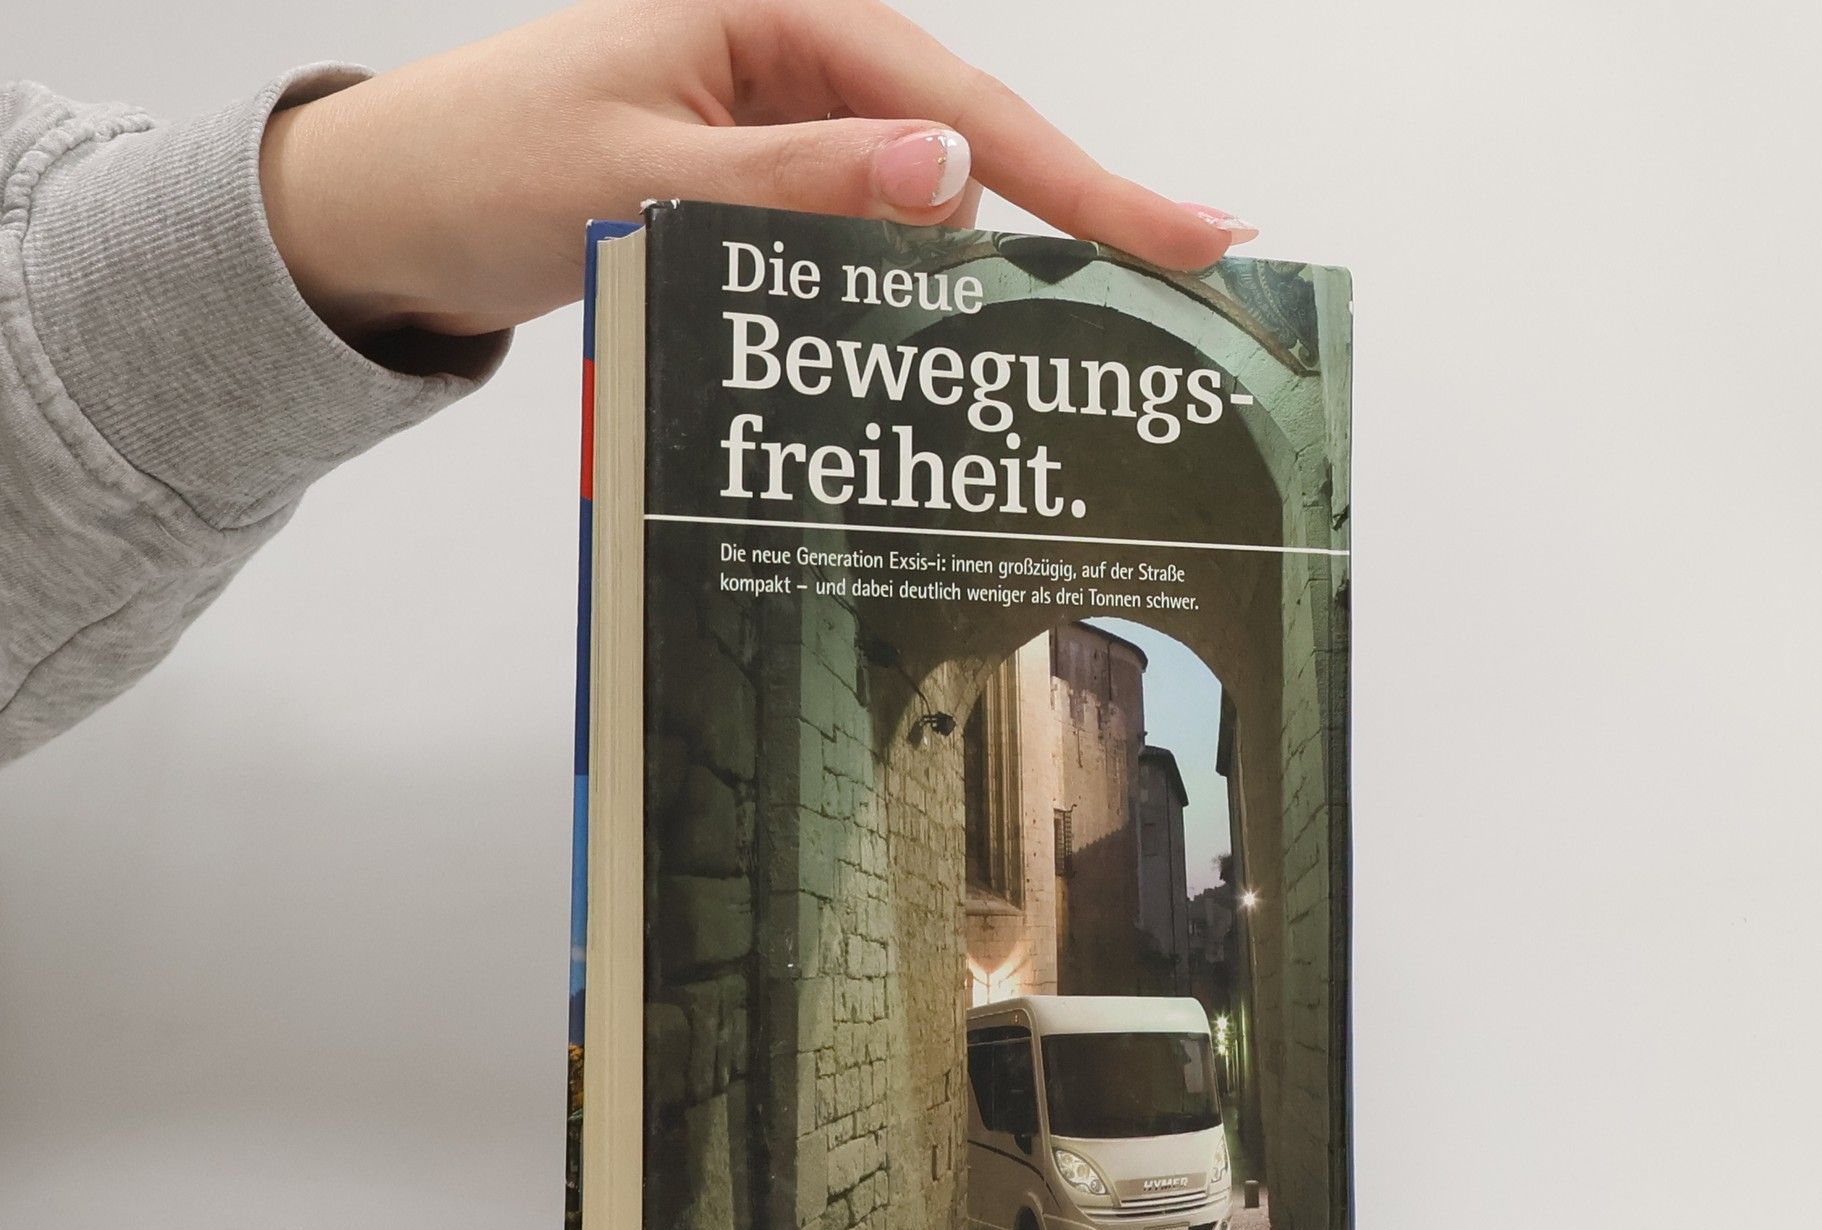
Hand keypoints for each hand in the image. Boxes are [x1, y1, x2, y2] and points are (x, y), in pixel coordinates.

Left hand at [258, 0, 1257, 345]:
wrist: (388, 212)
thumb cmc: (485, 165)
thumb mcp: (643, 173)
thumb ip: (795, 178)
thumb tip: (948, 176)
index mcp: (772, 13)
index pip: (959, 102)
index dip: (1085, 175)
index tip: (1194, 232)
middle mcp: (790, 61)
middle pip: (963, 149)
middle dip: (1061, 230)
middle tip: (1166, 307)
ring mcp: (776, 130)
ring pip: (913, 210)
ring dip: (966, 284)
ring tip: (1048, 363)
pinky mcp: (756, 192)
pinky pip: (854, 242)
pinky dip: (891, 299)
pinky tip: (926, 353)